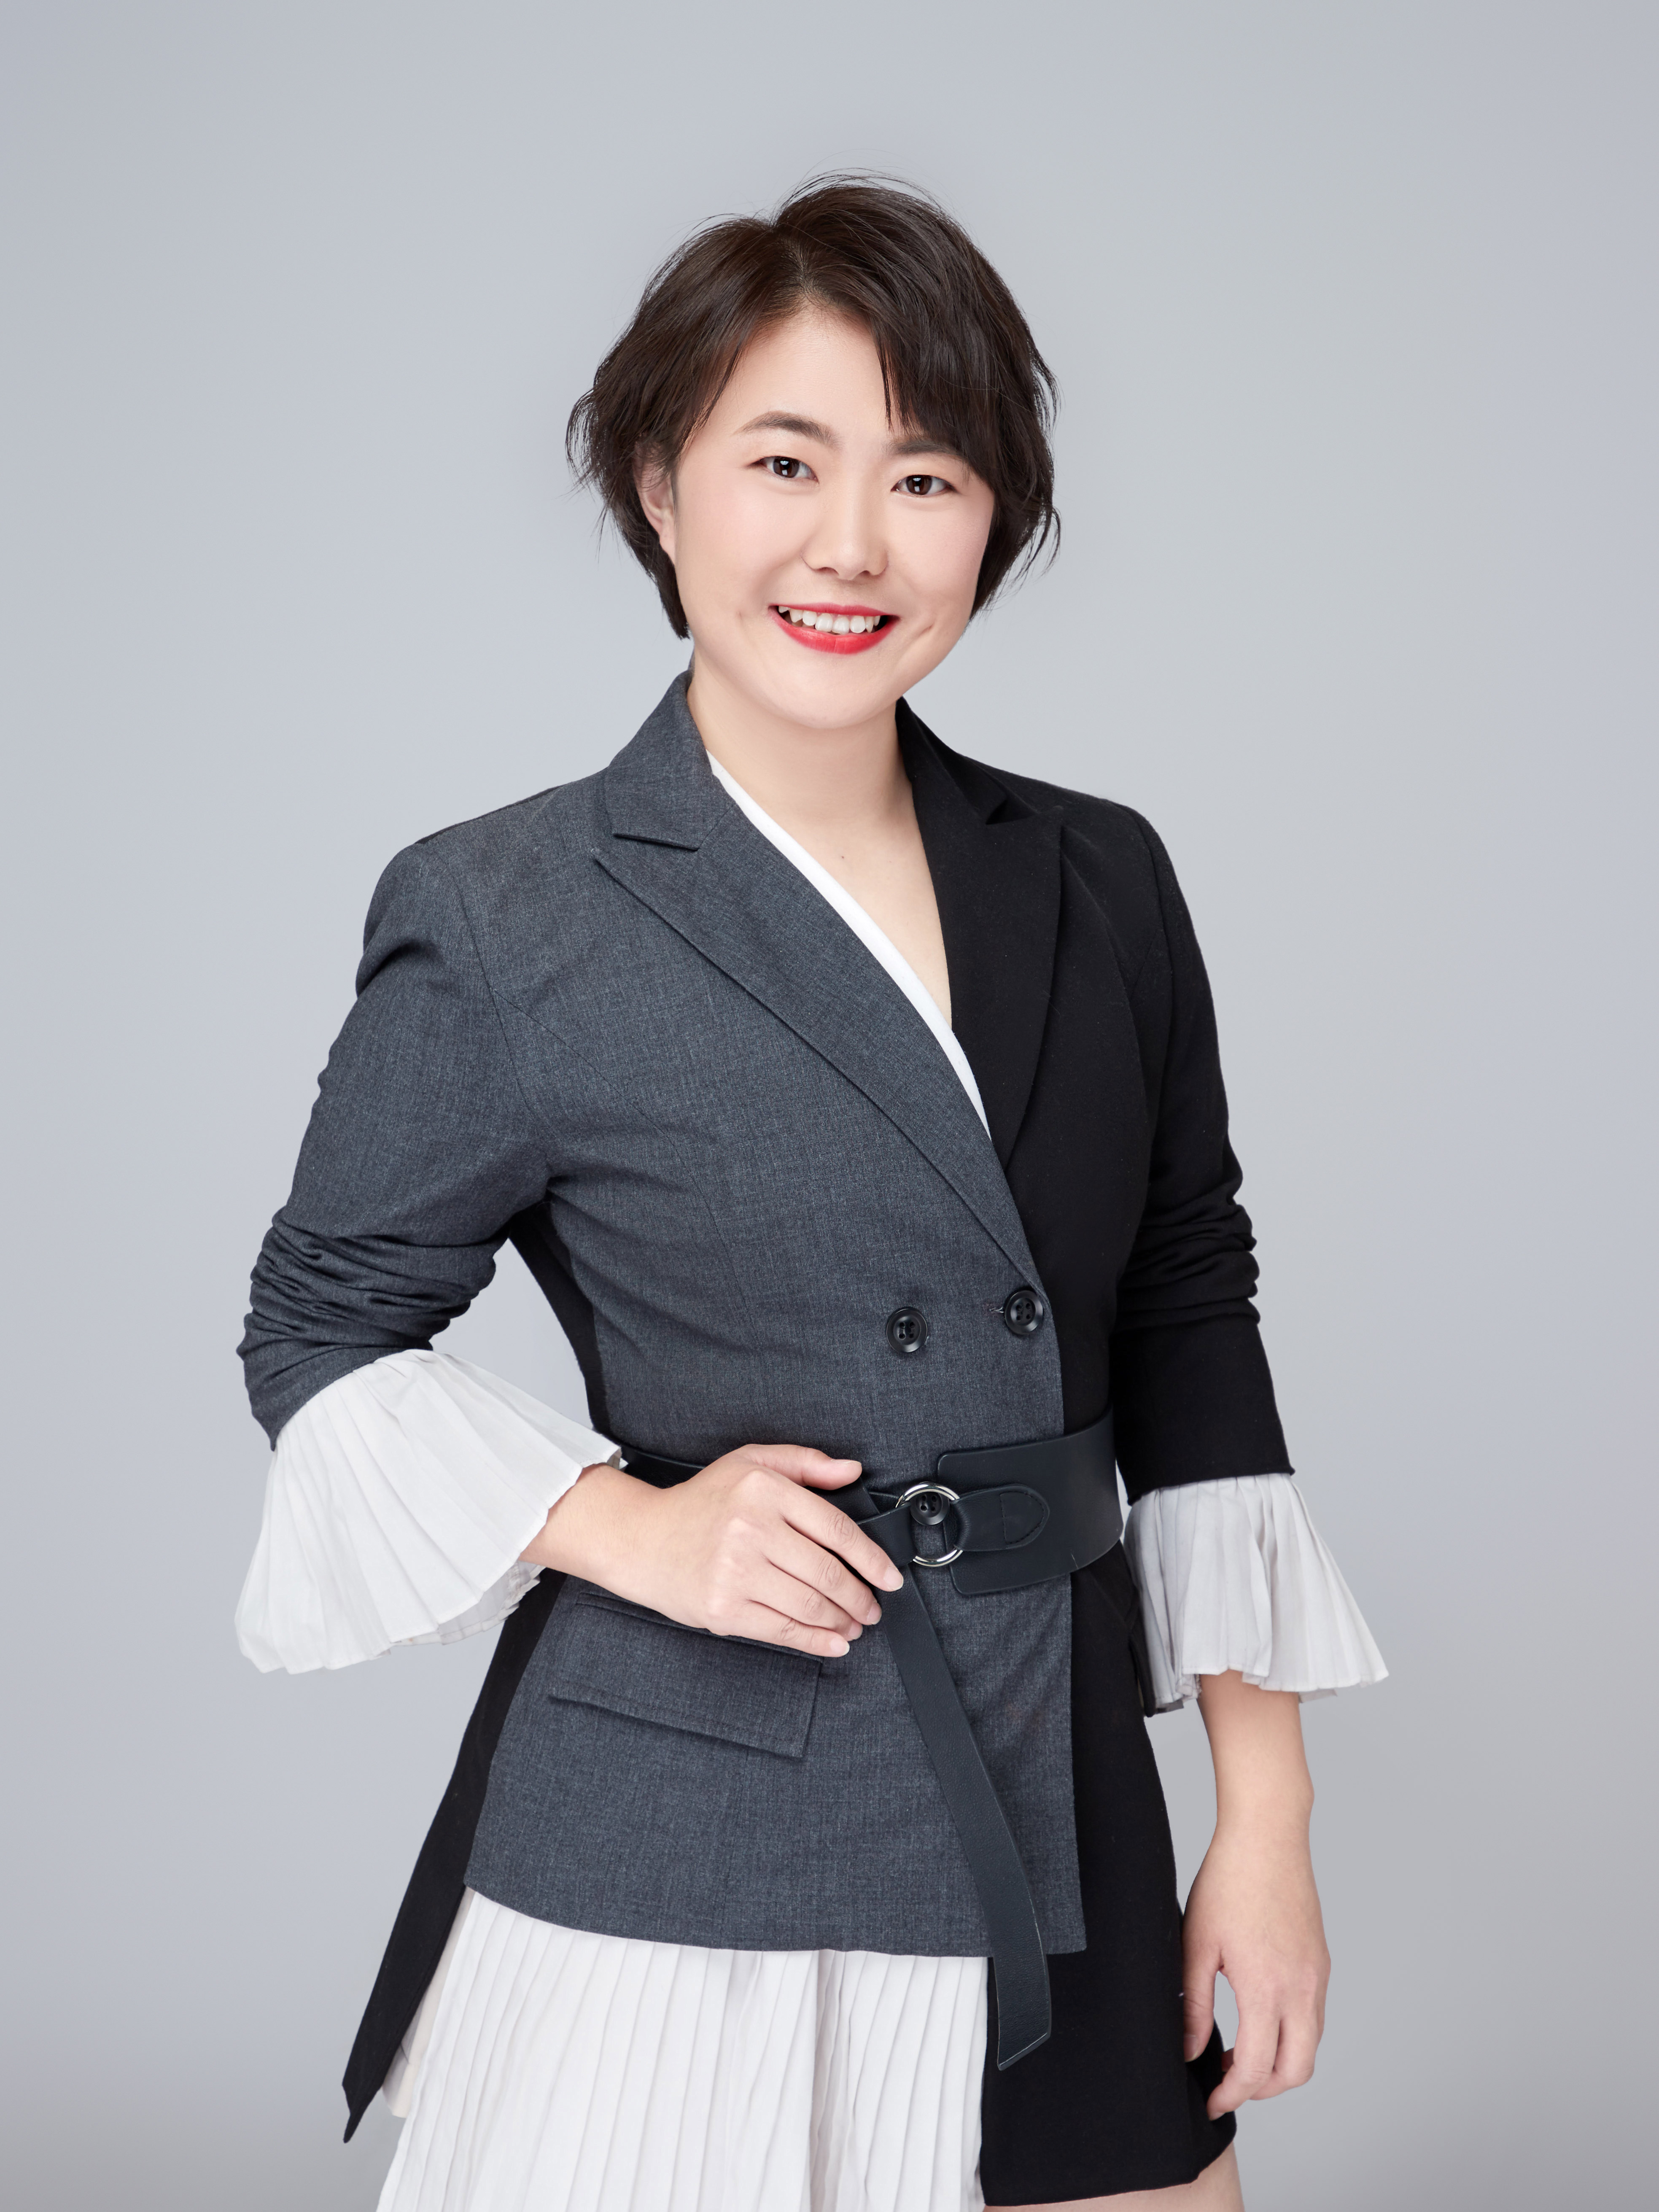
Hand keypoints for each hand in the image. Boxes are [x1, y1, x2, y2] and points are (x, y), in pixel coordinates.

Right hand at [520, 1445, 904, 1657]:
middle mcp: (750, 1529)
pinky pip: (781, 1630)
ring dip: (841, 1621)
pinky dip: (814, 1641)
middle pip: (826, 1573)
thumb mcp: (749, 1462)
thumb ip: (804, 1463)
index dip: (871, 1558)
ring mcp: (736, 1572)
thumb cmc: (700, 1502)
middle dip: (859, 1597)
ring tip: (854, 1624)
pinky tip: (832, 1642)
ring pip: (808, 1605)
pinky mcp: (723, 1608)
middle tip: (872, 1607)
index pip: (835, 1529)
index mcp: (763, 1490)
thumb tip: (852, 1471)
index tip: (889, 1576)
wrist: (641, 1539)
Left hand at [1185, 1672, 1329, 2118]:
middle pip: (1296, 2071)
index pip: (1256, 2068)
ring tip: (1240, 2052)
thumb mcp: (1196, 1944)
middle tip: (1226, 2082)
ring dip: (1280, 2064)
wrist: (1267, 1836)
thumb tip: (1189, 2051)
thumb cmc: (1227, 1882)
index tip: (1211, 2100)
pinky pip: (1315, 2017)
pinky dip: (1292, 2035)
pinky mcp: (1321, 1962)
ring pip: (1310, 2046)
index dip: (1231, 2094)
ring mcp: (1317, 1975)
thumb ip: (1194, 2005)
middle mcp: (1301, 1988)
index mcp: (1266, 1987)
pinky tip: (1261, 2019)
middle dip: (1262, 2089)